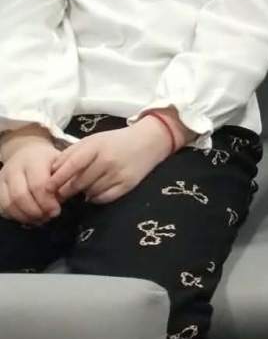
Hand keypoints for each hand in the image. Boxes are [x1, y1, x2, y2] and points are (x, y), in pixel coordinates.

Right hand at [0, 131, 62, 224]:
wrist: (28, 152)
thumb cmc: (48, 160)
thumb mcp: (61, 163)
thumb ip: (63, 180)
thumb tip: (62, 200)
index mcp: (34, 160)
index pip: (37, 184)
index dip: (46, 201)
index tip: (56, 211)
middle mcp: (15, 168)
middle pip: (21, 196)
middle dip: (35, 211)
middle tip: (48, 217)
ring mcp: (3, 178)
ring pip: (8, 203)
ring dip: (25, 216)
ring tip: (39, 219)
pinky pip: (2, 207)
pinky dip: (14, 216)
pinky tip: (28, 217)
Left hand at [50, 117, 174, 204]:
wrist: (150, 140)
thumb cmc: (115, 141)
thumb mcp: (92, 141)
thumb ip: (71, 154)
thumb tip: (51, 173)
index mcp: (96, 147)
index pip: (71, 166)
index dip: (56, 179)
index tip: (46, 188)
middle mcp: (107, 161)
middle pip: (78, 183)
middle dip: (66, 191)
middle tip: (61, 193)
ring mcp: (118, 173)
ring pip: (90, 192)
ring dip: (83, 192)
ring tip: (84, 186)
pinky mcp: (128, 184)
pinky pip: (103, 198)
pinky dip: (96, 197)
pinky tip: (96, 190)